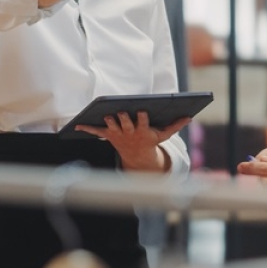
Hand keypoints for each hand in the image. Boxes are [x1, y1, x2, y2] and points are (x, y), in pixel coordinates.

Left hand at [75, 110, 189, 173]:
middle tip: (120, 112)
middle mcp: (129, 132)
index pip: (142, 123)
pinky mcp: (108, 135)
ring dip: (107, 122)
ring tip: (104, 115)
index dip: (141, 118)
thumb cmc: (151, 140)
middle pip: (125, 124)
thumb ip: (175, 125)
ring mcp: (118, 134)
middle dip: (123, 119)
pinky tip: (76, 124)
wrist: (137, 157)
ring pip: (111, 126)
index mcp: (143, 131)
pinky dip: (86, 128)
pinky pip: (96, 131)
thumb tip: (190, 117)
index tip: (141, 110)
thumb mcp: (164, 135)